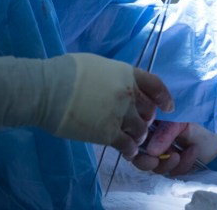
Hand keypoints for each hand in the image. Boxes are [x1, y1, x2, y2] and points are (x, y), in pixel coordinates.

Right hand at [0, 54, 173, 159]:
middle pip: (149, 110)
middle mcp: (128, 93)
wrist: (49, 89)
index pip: (155, 84)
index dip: (164, 97)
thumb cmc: (66, 71)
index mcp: (127, 73)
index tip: (167, 107)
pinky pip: (128, 145)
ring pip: (141, 130)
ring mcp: (120, 114)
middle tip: (138, 124)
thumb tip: (113, 84)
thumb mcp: (97, 65)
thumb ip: (113, 76)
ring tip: (130, 139)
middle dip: (146, 119)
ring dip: (138, 136)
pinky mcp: (108, 133)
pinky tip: (125, 151)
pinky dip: (129, 150)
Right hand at [132, 121, 216, 175]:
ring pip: (156, 168)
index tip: (146, 151)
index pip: (134, 139)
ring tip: (179, 154)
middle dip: (147, 162)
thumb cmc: (199, 112)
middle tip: (157, 161)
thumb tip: (150, 152)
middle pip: (140, 158)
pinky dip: (182, 164)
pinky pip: (175, 171)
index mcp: (150, 124)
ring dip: (166, 164)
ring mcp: (167, 152)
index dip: (135, 149)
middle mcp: (155, 139)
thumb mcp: (180, 119)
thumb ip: (165, 133)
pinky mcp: (180, 162)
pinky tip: (192, 151)